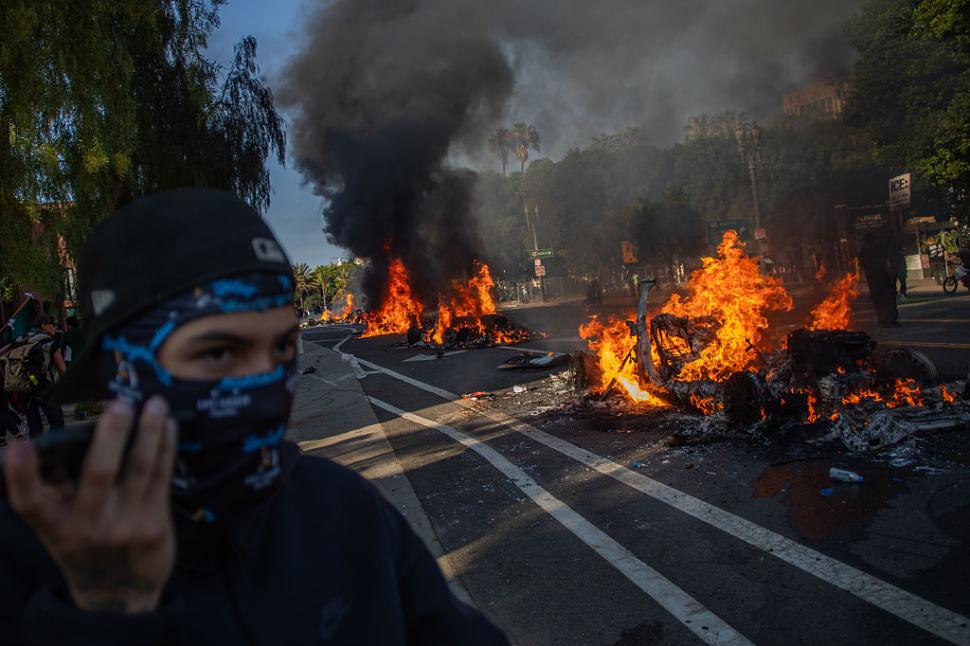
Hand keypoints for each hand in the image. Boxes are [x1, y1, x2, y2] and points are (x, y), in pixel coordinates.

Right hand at [4, 396, 177, 612]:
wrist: (120, 594)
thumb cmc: (85, 546)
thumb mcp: (58, 527)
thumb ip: (55, 490)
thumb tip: (62, 433)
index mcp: (54, 527)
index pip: (29, 502)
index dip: (21, 474)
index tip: (19, 444)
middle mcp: (87, 528)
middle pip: (98, 475)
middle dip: (111, 436)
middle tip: (119, 404)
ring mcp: (124, 528)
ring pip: (139, 470)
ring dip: (149, 432)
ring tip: (154, 403)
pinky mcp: (154, 526)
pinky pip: (161, 478)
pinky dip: (165, 447)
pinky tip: (167, 425)